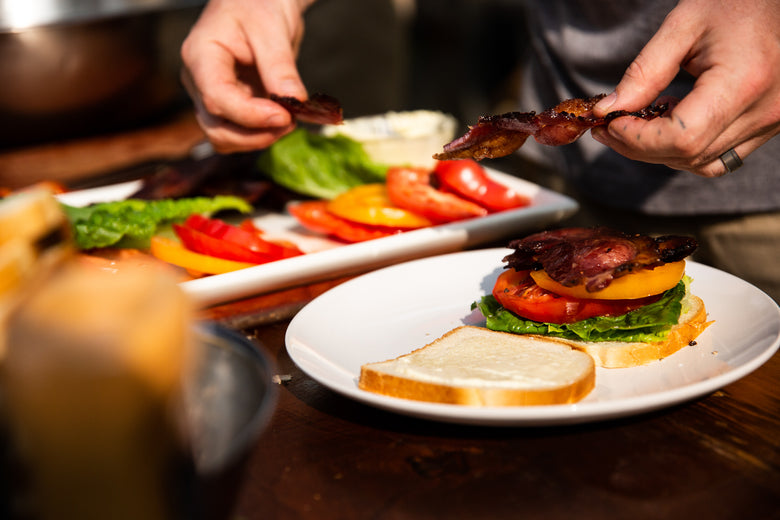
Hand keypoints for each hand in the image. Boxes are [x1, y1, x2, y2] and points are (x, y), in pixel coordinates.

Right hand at [180, 0, 314, 152]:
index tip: (285, 116)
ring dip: (258, 139)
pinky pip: (237, 134)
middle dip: (256, 134)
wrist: (258, 3)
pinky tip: (281, 120)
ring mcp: (211, 96)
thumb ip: (280, 68)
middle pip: (217, 128)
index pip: (217, 98)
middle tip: (292, 121)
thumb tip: (294, 103)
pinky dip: (260, 135)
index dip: (251, 115)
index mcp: (201, 56)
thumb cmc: (258, 4)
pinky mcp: (228, 106)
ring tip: (289, 120)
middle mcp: (198, 81)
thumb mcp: (272, 29)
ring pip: (225, 138)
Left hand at [591, 0, 779, 176]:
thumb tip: (608, 111)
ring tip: (638, 121)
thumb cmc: (733, 2)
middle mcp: (763, 111)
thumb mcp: (682, 25)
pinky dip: (687, 149)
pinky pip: (721, 156)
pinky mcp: (769, 125)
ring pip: (702, 163)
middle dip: (639, 146)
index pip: (681, 138)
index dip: (638, 138)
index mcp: (743, 83)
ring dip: (661, 151)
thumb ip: (644, 72)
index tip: (611, 122)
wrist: (778, 1)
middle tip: (609, 125)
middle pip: (687, 154)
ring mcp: (770, 122)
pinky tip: (672, 120)